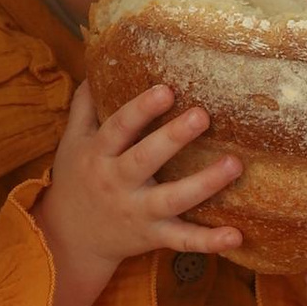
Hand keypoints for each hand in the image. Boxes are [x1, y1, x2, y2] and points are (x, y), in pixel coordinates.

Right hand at [40, 78, 243, 305]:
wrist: (70, 239)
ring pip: (172, 200)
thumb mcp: (71, 142)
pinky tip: (236, 235)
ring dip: (204, 184)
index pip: (119, 128)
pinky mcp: (153, 237)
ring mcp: (137, 213)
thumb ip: (85, 106)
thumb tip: (98, 64)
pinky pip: (182, 240)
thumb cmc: (76, 180)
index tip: (166, 90)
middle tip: (202, 115)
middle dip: (173, 138)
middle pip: (145, 160)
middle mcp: (117, 183)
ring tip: (234, 164)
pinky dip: (208, 241)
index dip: (141, 110)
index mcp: (99, 155)